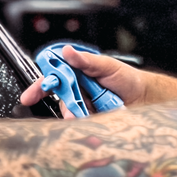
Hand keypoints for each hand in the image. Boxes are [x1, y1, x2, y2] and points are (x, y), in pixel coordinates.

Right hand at [19, 44, 149, 113]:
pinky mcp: (93, 121)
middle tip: (73, 109)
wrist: (146, 97)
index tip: (30, 96)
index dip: (39, 87)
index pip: (53, 79)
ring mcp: (85, 107)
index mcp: (77, 74)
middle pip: (60, 100)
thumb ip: (86, 60)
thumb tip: (67, 51)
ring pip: (71, 114)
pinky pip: (84, 125)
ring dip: (77, 116)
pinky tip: (95, 121)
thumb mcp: (107, 65)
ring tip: (91, 113)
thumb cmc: (127, 78)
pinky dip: (87, 124)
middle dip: (64, 106)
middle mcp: (78, 91)